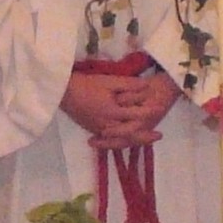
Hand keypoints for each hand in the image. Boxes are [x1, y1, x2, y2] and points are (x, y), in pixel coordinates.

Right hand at [63, 58, 177, 145]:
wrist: (62, 91)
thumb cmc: (87, 84)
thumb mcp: (110, 81)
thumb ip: (130, 85)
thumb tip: (147, 87)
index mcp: (112, 112)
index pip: (136, 116)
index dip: (149, 112)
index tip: (160, 109)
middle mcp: (106, 124)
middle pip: (129, 135)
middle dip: (145, 136)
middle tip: (159, 135)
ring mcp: (97, 129)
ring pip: (119, 141)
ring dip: (133, 141)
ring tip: (146, 140)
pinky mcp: (91, 129)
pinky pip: (108, 140)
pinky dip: (119, 142)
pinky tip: (126, 140)